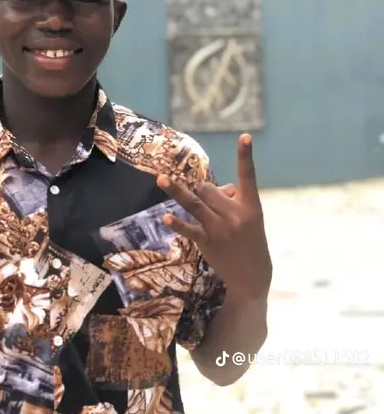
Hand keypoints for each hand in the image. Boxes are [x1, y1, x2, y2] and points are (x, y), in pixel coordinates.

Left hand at [157, 134, 271, 298]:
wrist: (252, 277)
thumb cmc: (251, 243)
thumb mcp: (251, 219)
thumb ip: (234, 200)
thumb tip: (217, 188)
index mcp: (251, 206)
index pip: (248, 176)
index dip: (245, 156)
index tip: (244, 136)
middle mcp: (235, 214)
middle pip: (209, 189)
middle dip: (203, 191)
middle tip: (208, 204)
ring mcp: (220, 228)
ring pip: (195, 202)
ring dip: (177, 190)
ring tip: (161, 179)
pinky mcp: (207, 242)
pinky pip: (189, 229)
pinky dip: (177, 223)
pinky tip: (166, 218)